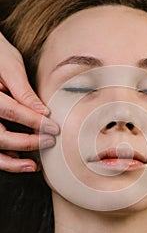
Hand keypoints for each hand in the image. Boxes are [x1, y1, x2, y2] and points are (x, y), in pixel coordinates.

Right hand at [0, 32, 58, 172]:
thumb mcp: (11, 67)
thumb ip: (23, 90)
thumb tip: (42, 111)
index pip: (12, 111)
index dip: (34, 122)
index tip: (54, 128)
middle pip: (0, 136)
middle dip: (27, 142)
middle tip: (50, 141)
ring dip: (11, 161)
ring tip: (32, 166)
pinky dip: (3, 158)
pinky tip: (19, 160)